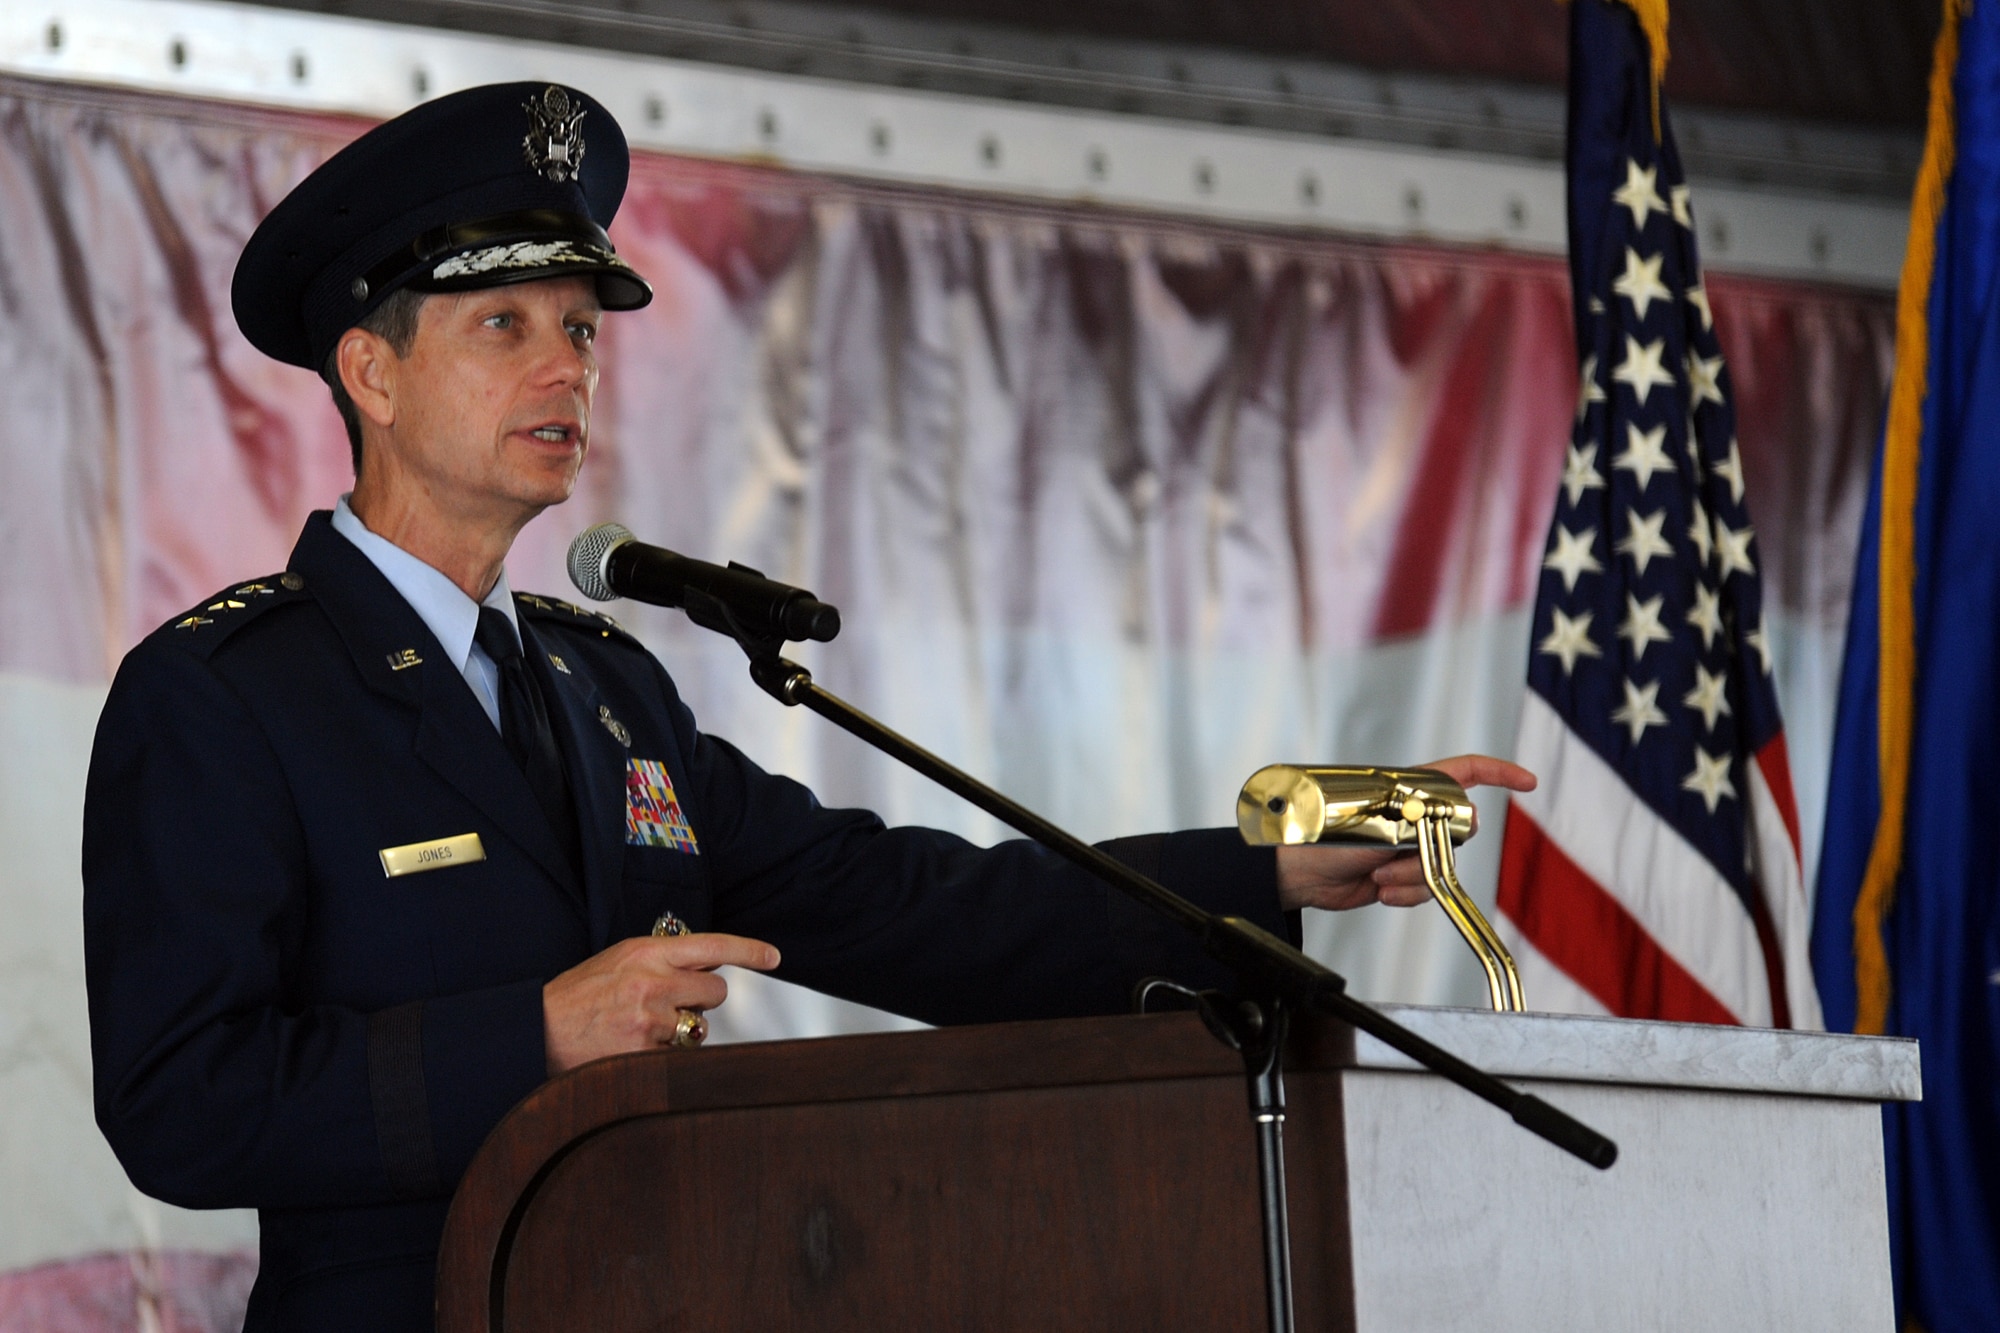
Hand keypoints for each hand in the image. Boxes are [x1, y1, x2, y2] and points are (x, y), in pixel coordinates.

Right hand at [542, 932, 779, 1073]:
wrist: (538, 1029)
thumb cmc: (578, 996)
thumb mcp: (619, 960)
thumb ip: (660, 960)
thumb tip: (705, 965)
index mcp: (647, 952)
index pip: (713, 945)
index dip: (749, 950)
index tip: (773, 957)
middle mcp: (654, 982)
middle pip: (716, 992)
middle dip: (702, 1001)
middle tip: (673, 1005)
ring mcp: (651, 1019)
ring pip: (698, 1027)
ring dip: (681, 1031)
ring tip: (640, 1028)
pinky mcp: (646, 1052)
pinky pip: (680, 1056)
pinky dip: (665, 1056)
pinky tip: (634, 1048)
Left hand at [1274, 755, 1536, 911]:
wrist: (1298, 874)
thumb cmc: (1325, 836)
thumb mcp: (1382, 823)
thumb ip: (1427, 823)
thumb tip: (1471, 823)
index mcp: (1408, 790)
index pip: (1463, 772)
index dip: (1498, 773)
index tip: (1527, 782)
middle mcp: (1412, 816)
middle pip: (1456, 834)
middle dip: (1434, 855)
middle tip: (1396, 857)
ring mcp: (1406, 846)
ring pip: (1441, 867)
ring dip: (1412, 879)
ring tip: (1379, 877)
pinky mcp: (1398, 874)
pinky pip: (1424, 888)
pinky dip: (1405, 894)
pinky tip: (1380, 891)